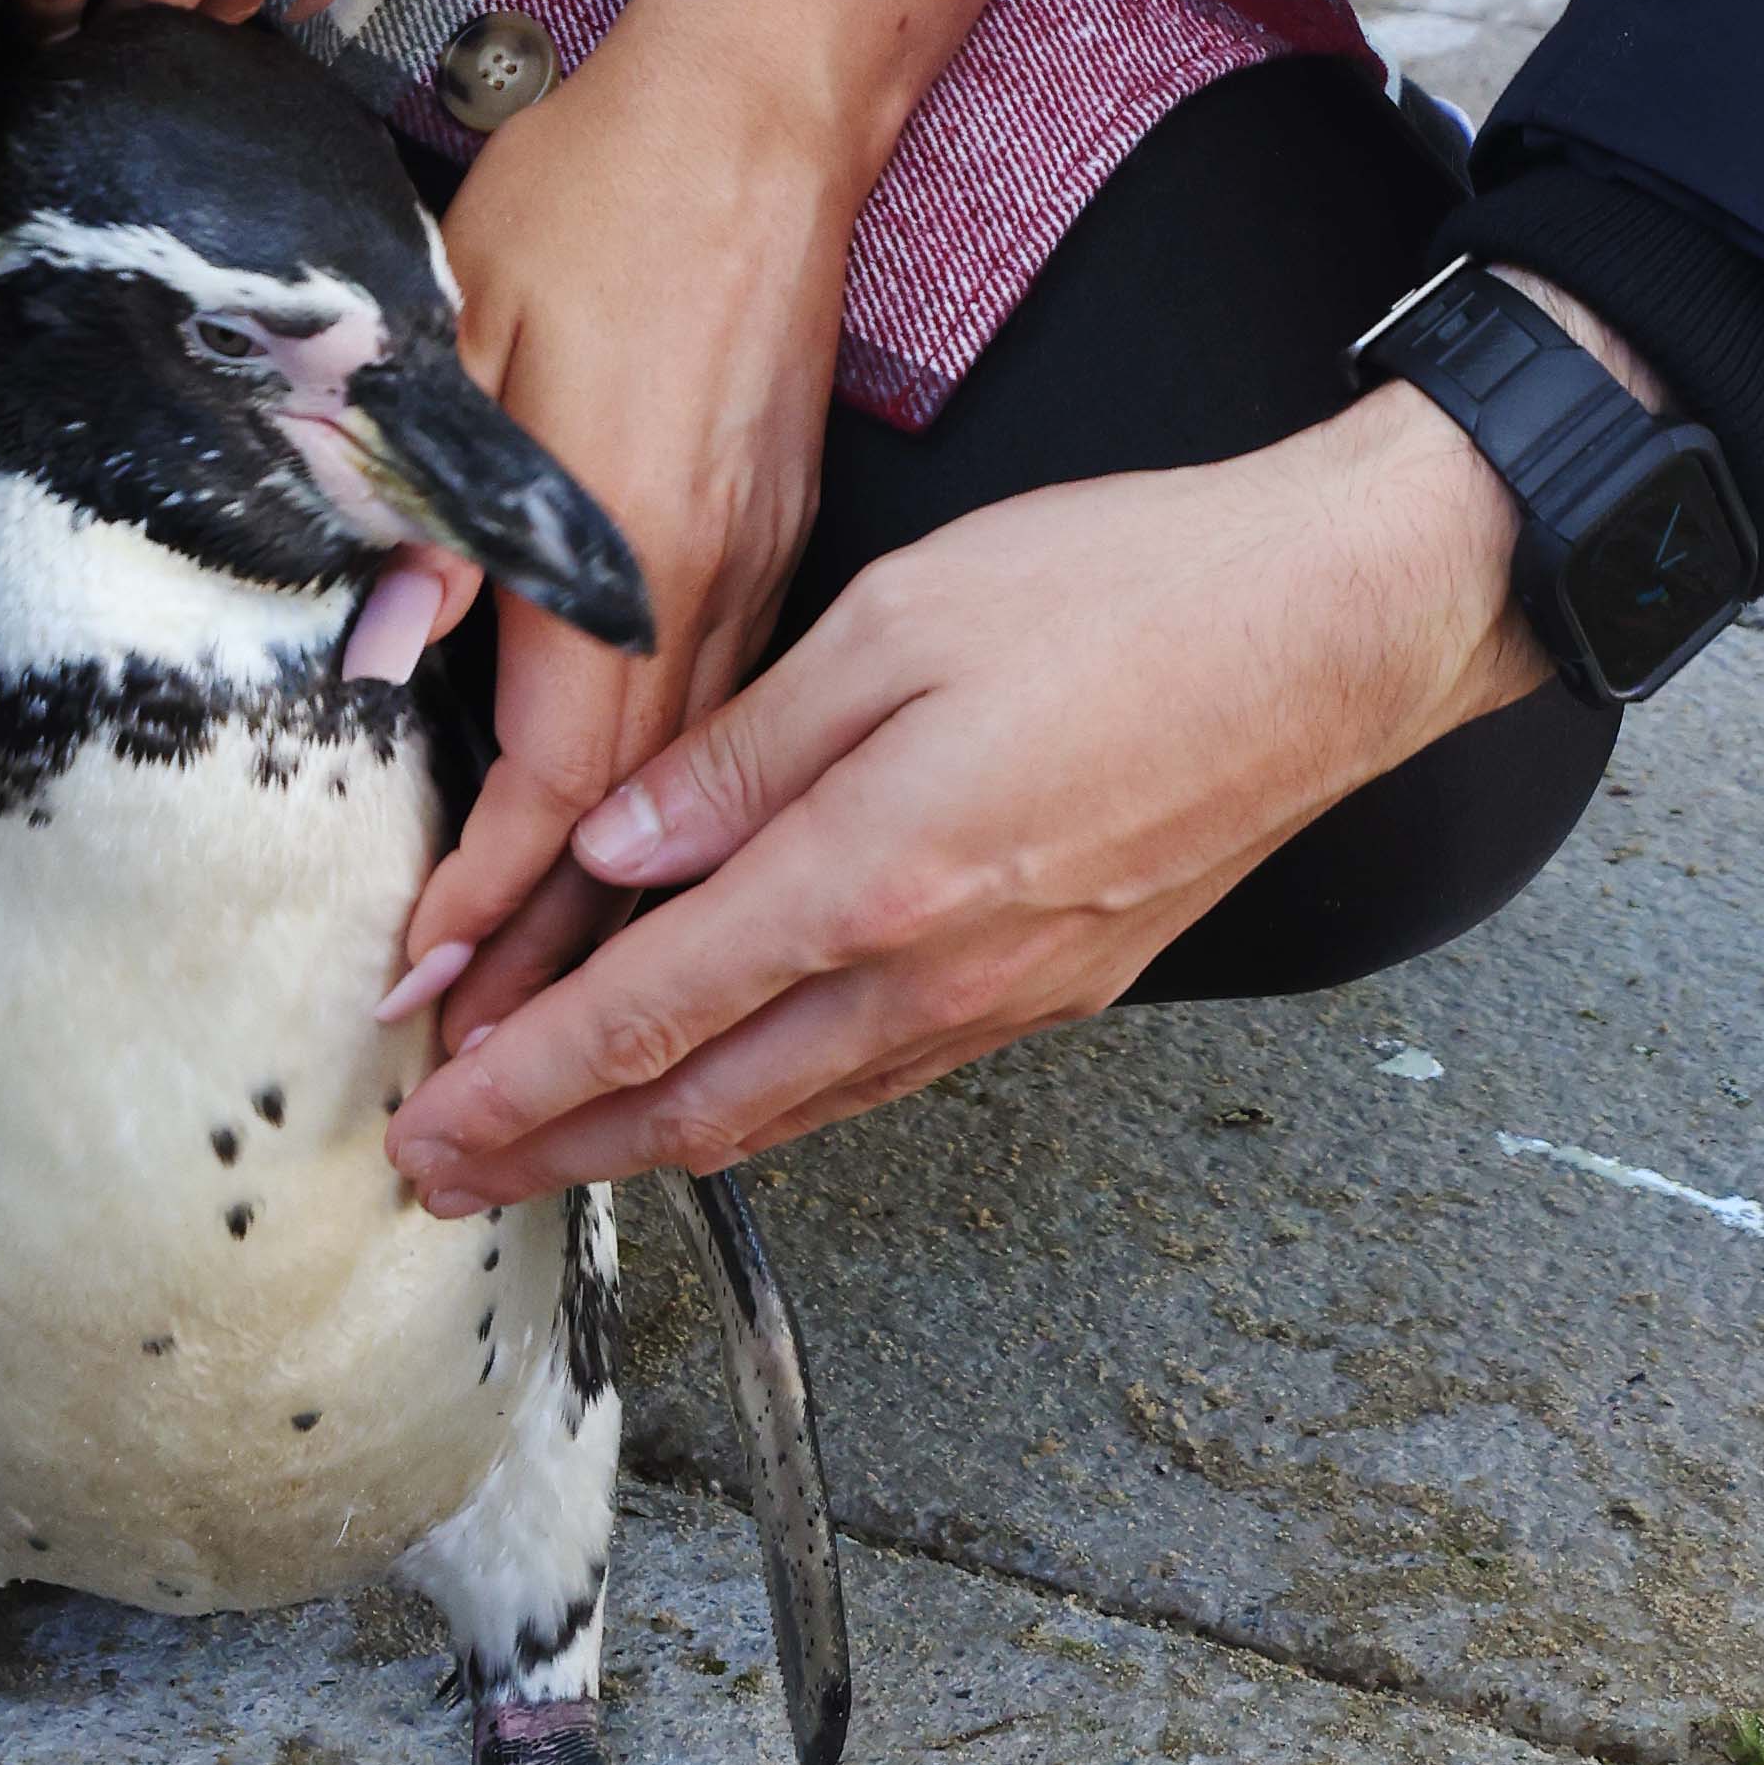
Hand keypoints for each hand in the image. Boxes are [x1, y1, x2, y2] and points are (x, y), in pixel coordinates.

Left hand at [381, 23, 866, 1040]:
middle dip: (567, 1004)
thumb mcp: (478, 332)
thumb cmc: (616, 199)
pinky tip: (686, 934)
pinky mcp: (808, 562)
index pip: (557, 791)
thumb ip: (441, 510)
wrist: (774, 104)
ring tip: (575, 1085)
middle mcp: (725, 598)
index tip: (416, 1002)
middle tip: (490, 1126)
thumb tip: (382, 663)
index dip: (483, 908)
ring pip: (720, 828)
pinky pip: (770, 770)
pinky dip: (721, 877)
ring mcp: (782, 586)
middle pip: (647, 851)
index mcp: (637, 555)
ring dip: (647, 963)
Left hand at [382, 392, 1547, 1205]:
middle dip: (559, 1150)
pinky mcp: (1060, 991)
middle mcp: (931, 972)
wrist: (1339, 629)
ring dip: (657, 1142)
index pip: (649, 1012)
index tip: (425, 1129)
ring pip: (792, 1110)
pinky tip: (729, 1087)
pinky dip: (770, 1101)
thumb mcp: (900, 617)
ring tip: (555, 1149)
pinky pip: (876, 1076)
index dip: (521, 1082)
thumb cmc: (1127, 588)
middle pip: (704, 1106)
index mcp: (870, 873)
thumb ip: (745, 751)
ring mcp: (1004, 999)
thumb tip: (618, 851)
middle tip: (449, 1176)